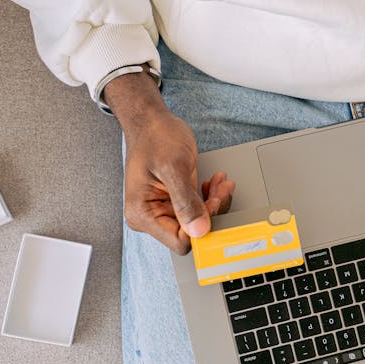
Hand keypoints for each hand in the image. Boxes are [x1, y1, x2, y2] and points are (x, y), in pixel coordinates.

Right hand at [105, 69, 234, 253]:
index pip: (179, 241)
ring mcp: (163, 210)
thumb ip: (185, 201)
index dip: (201, 227)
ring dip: (213, 203)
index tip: (213, 204)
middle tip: (221, 190)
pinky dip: (210, 197)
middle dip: (210, 212)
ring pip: (197, 222)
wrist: (152, 122)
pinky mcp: (174, 202)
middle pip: (190, 233)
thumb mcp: (173, 167)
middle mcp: (150, 217)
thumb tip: (198, 230)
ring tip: (220, 183)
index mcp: (142, 214)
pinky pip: (198, 209)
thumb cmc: (156, 137)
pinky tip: (214, 183)